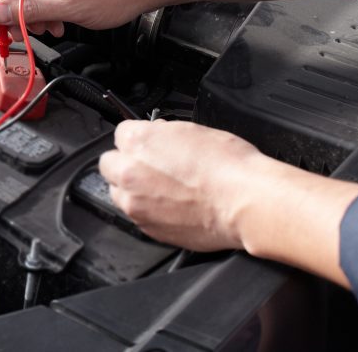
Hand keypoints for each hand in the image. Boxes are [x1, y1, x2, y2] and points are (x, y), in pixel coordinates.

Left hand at [98, 119, 266, 251]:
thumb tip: (156, 137)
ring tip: (164, 190)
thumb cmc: (229, 166)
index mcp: (137, 141)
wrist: (246, 203)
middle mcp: (129, 172)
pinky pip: (137, 216)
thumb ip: (162, 134)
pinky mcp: (146, 228)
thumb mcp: (193, 131)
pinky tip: (173, 206)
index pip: (121, 134)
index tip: (150, 146)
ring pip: (119, 192)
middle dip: (127, 164)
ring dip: (133, 190)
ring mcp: (135, 204)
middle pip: (111, 164)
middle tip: (152, 168)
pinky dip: (149, 211)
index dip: (139, 140)